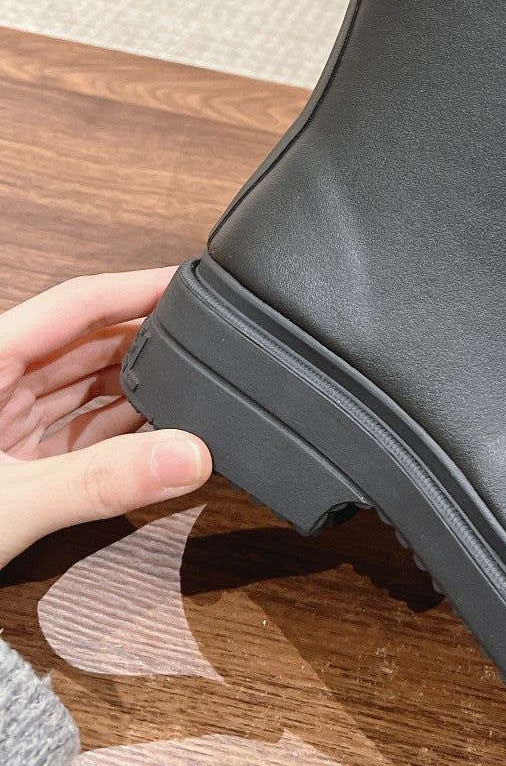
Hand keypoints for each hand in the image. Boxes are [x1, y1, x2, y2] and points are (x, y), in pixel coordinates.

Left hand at [0, 267, 211, 565]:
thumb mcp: (12, 504)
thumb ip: (102, 480)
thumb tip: (188, 455)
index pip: (73, 304)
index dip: (133, 287)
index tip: (187, 281)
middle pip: (81, 343)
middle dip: (142, 342)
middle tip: (206, 343)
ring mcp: (0, 423)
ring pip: (79, 388)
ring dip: (132, 390)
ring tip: (189, 389)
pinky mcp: (8, 464)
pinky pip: (73, 431)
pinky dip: (114, 432)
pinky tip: (151, 434)